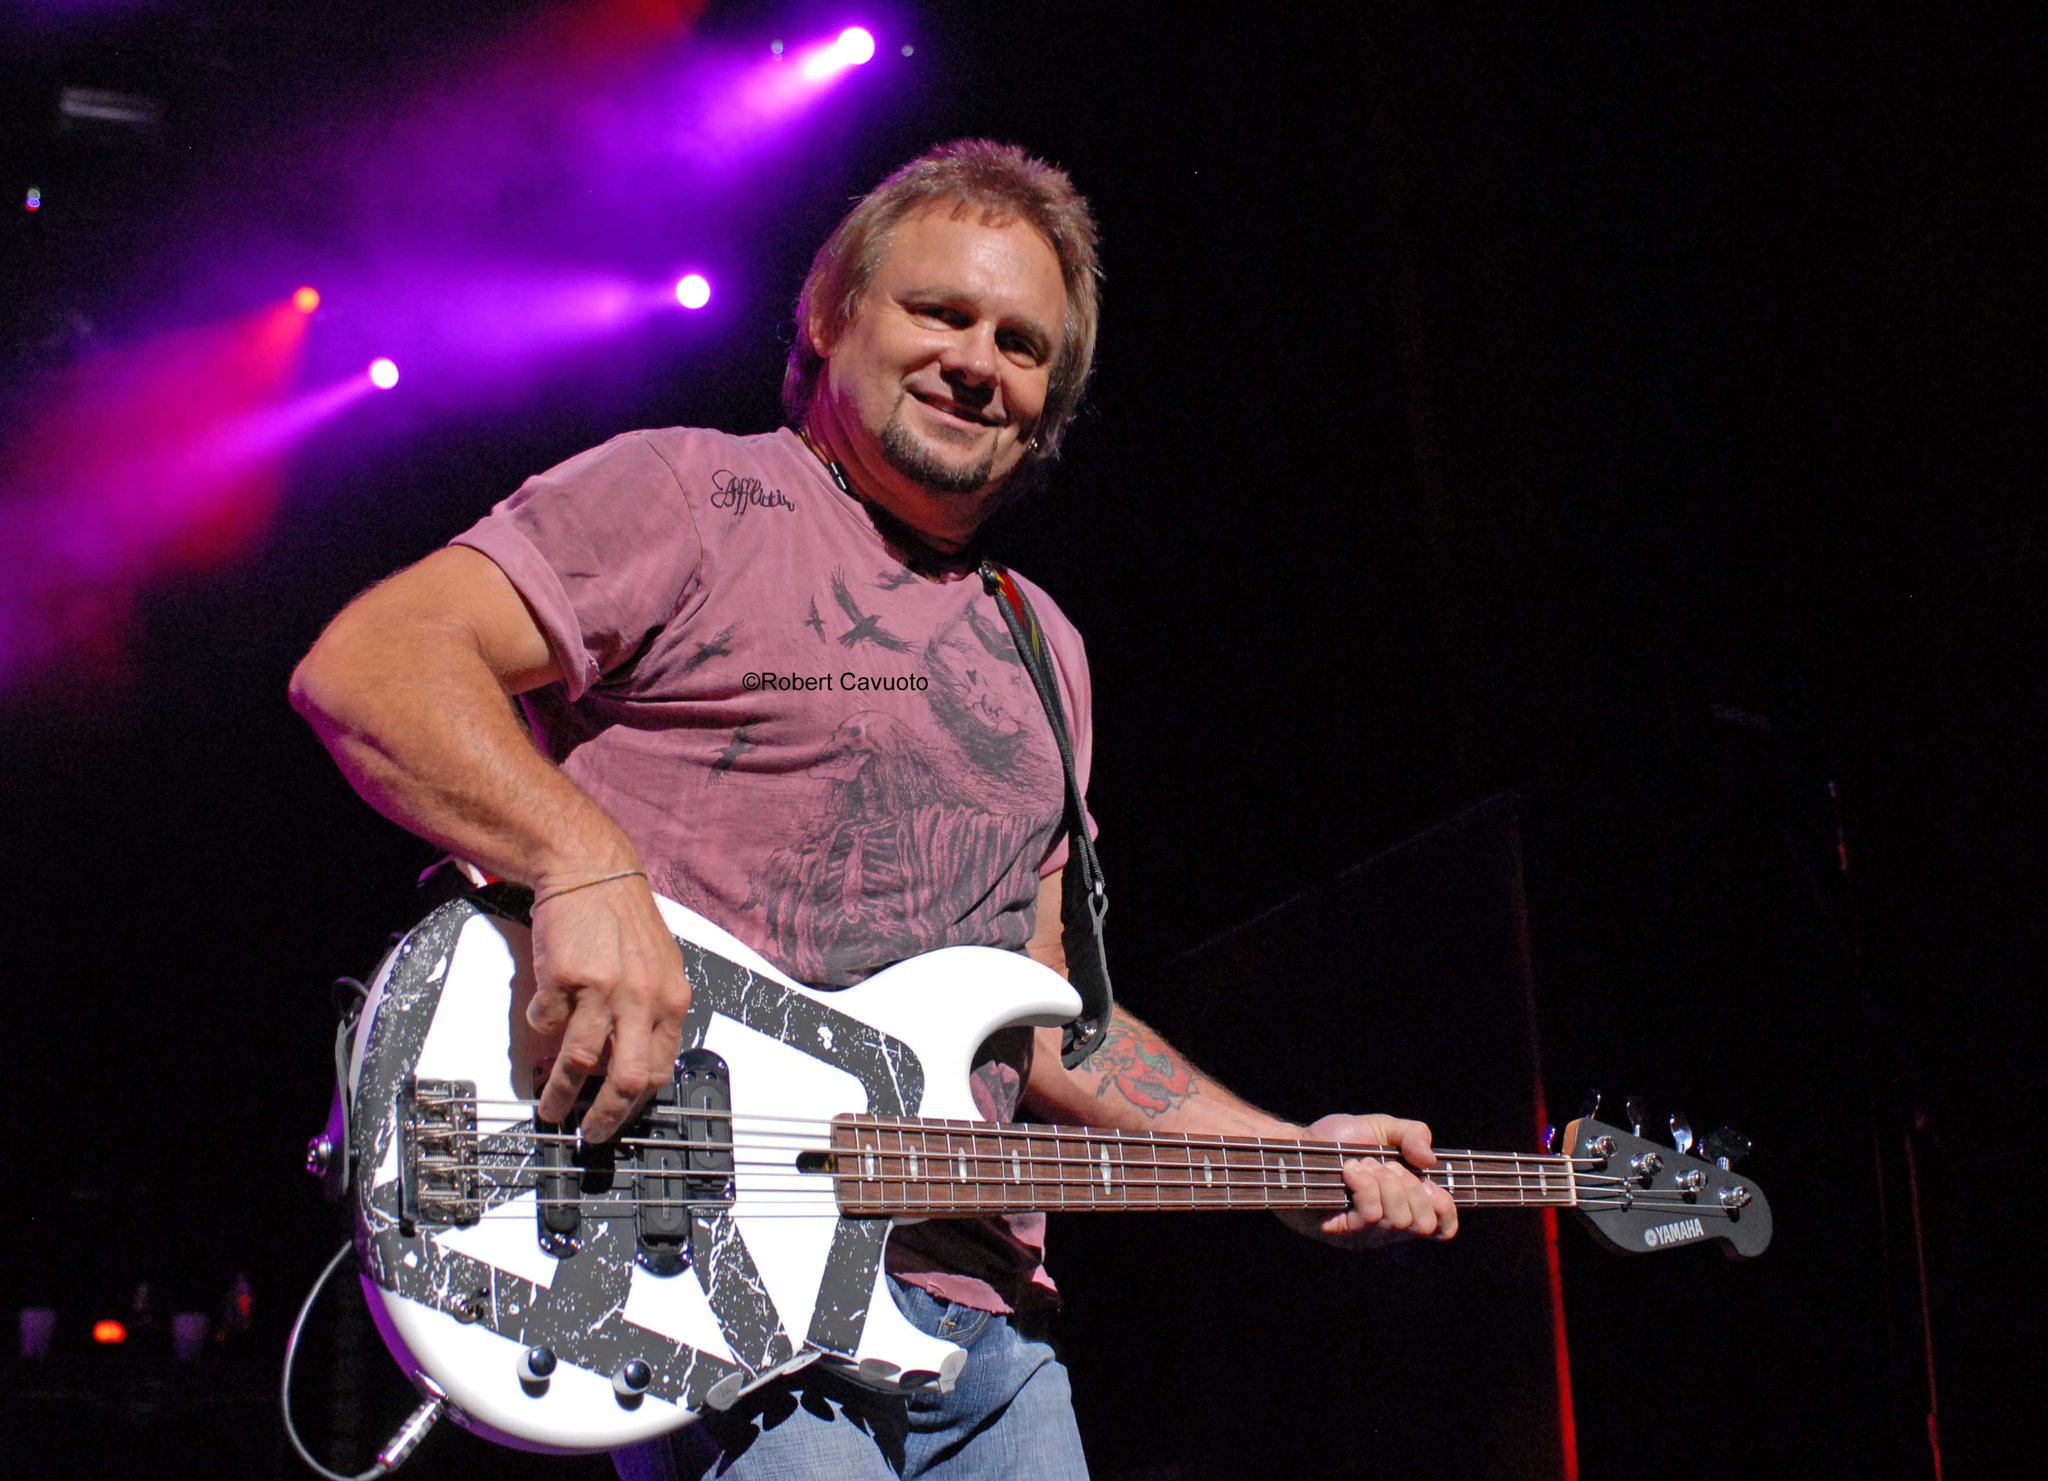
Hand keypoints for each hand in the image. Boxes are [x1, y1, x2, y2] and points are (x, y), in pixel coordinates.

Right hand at [525, 872, 690, 1142]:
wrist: (592, 873)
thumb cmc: (624, 920)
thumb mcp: (659, 967)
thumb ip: (651, 1014)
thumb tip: (636, 1066)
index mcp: (670, 999)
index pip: (660, 1068)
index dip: (637, 1103)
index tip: (621, 1118)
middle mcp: (641, 998)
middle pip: (626, 1077)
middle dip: (605, 1116)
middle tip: (589, 1132)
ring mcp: (601, 990)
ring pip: (580, 1062)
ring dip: (561, 1093)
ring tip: (551, 1108)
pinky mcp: (563, 979)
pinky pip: (546, 1023)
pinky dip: (542, 1029)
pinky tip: (543, 1021)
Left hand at [1279, 1112, 1459, 1245]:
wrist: (1295, 1146)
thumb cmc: (1337, 1141)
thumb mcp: (1380, 1127)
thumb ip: (1413, 1134)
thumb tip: (1431, 1161)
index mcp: (1405, 1205)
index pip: (1444, 1228)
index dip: (1447, 1209)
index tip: (1430, 1183)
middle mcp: (1389, 1227)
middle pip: (1424, 1222)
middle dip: (1409, 1186)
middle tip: (1384, 1165)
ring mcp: (1366, 1235)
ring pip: (1399, 1219)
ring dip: (1384, 1183)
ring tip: (1362, 1165)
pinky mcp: (1343, 1234)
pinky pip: (1371, 1215)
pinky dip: (1365, 1185)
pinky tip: (1349, 1171)